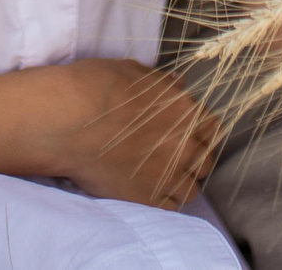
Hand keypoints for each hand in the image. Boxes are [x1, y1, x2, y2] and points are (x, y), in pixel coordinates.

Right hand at [31, 58, 220, 209]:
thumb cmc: (97, 87)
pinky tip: (151, 190)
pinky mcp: (146, 199)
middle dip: (194, 158)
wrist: (68, 122)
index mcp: (186, 113)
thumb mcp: (134, 73)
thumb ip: (162, 83)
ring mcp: (167, 176)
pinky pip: (171, 208)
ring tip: (163, 177)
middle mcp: (184, 146)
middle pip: (206, 161)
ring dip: (181, 183)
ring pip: (192, 189)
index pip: (214, 129)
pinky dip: (165, 201)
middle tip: (174, 156)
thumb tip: (178, 84)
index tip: (188, 132)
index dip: (201, 131)